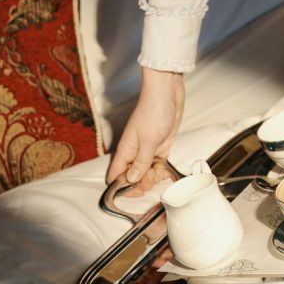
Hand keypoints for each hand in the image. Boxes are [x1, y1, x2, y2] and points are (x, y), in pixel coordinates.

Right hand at [107, 67, 184, 195]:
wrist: (167, 93)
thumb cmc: (154, 111)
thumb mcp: (148, 141)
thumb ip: (140, 162)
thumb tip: (131, 180)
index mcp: (125, 150)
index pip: (116, 175)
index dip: (122, 187)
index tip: (134, 191)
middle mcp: (134, 152)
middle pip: (132, 177)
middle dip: (142, 183)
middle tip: (152, 177)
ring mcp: (148, 149)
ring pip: (146, 172)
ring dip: (154, 176)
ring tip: (161, 170)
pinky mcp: (160, 146)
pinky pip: (158, 164)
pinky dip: (161, 170)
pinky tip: (165, 171)